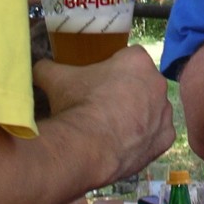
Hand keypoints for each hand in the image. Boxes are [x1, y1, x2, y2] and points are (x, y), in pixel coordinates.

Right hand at [34, 49, 175, 186]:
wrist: (88, 147)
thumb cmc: (77, 104)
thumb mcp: (56, 78)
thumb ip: (47, 67)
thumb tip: (37, 66)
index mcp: (137, 60)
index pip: (128, 57)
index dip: (112, 68)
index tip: (99, 81)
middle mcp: (158, 82)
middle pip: (142, 82)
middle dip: (127, 91)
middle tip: (103, 105)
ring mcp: (164, 112)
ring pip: (152, 108)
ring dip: (138, 114)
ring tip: (112, 127)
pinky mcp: (166, 138)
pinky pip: (157, 134)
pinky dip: (144, 138)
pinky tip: (124, 143)